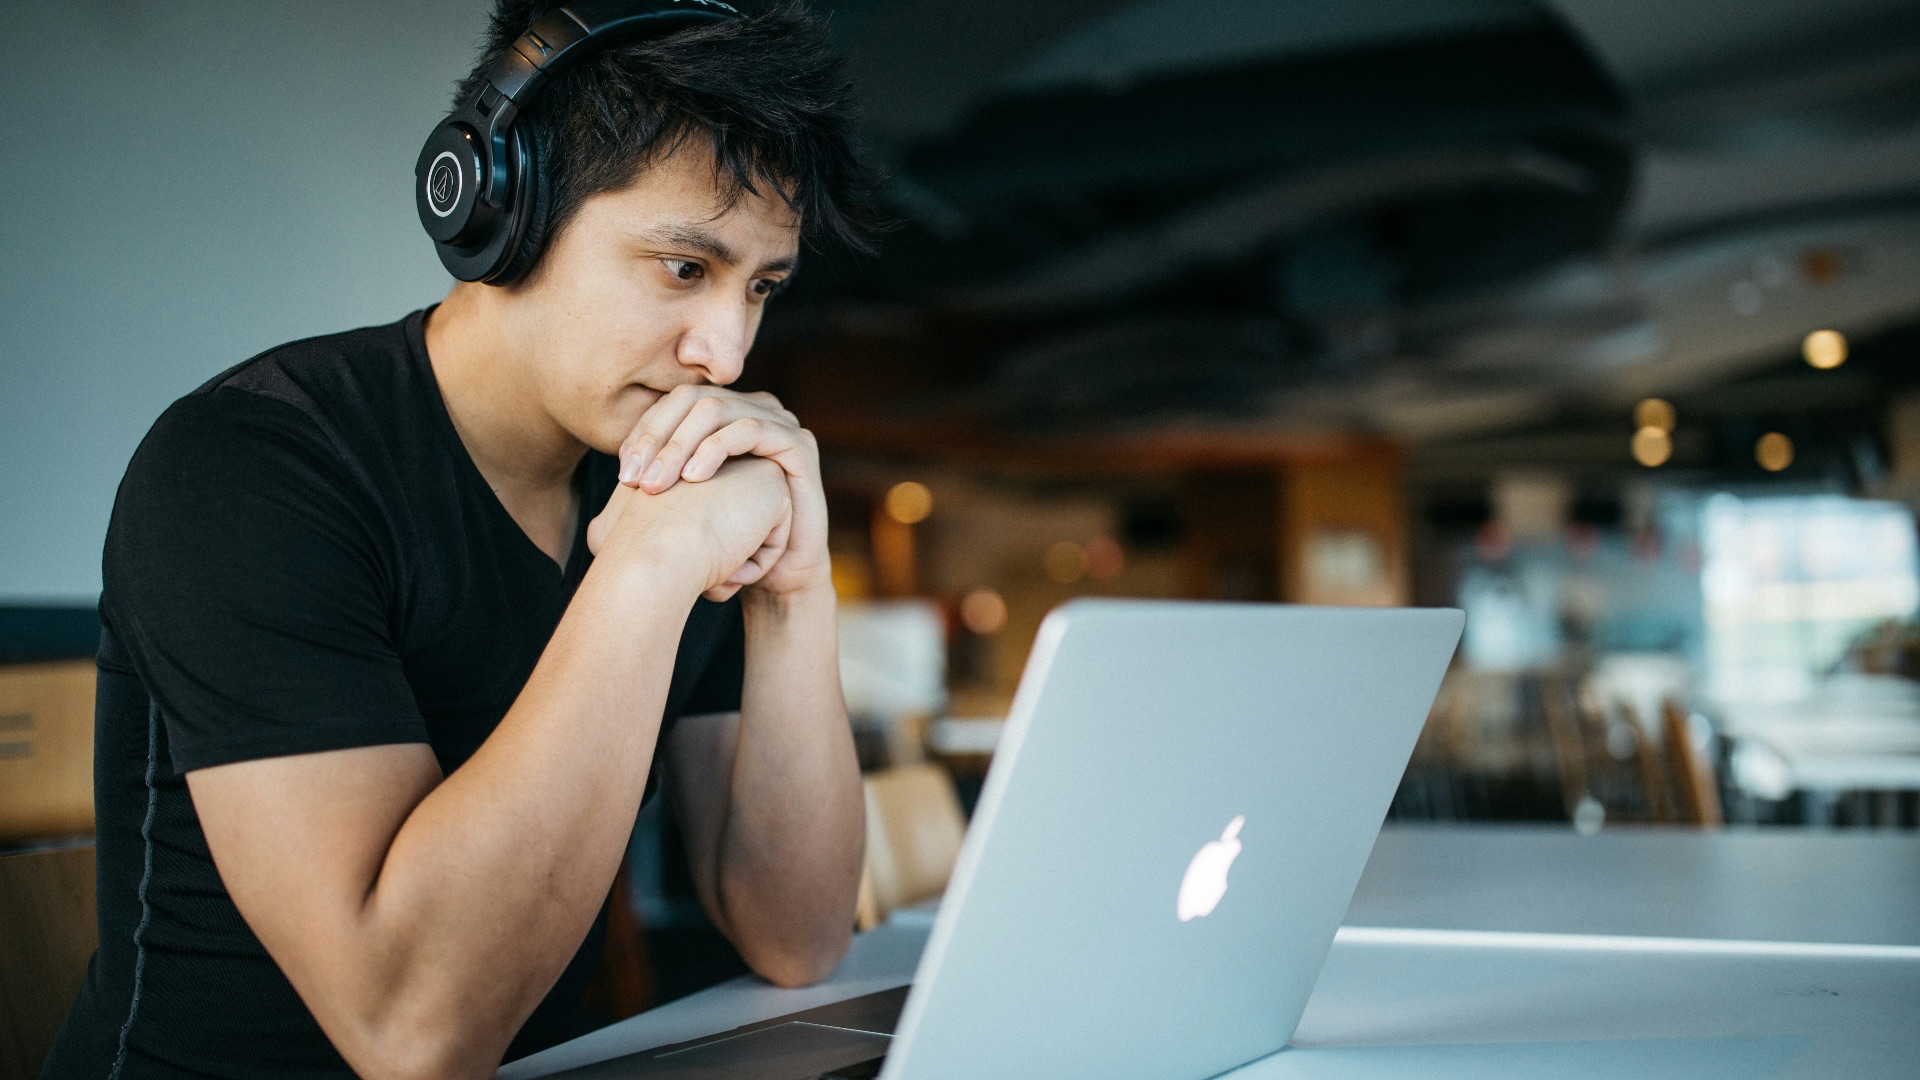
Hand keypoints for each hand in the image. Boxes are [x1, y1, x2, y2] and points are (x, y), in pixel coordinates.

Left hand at [615, 387, 829, 598]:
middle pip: (691, 400)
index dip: (644, 433)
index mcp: (723, 417)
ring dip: (680, 445)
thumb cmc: (727, 543)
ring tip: (658, 484)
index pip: (672, 405)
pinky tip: (694, 478)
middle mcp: (750, 410)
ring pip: (716, 410)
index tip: (623, 474)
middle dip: (657, 438)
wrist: (777, 575)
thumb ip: (656, 484)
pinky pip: (750, 429)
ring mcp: (777, 422)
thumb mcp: (683, 509)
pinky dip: (716, 448)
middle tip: (635, 480)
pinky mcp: (798, 442)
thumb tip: (613, 485)